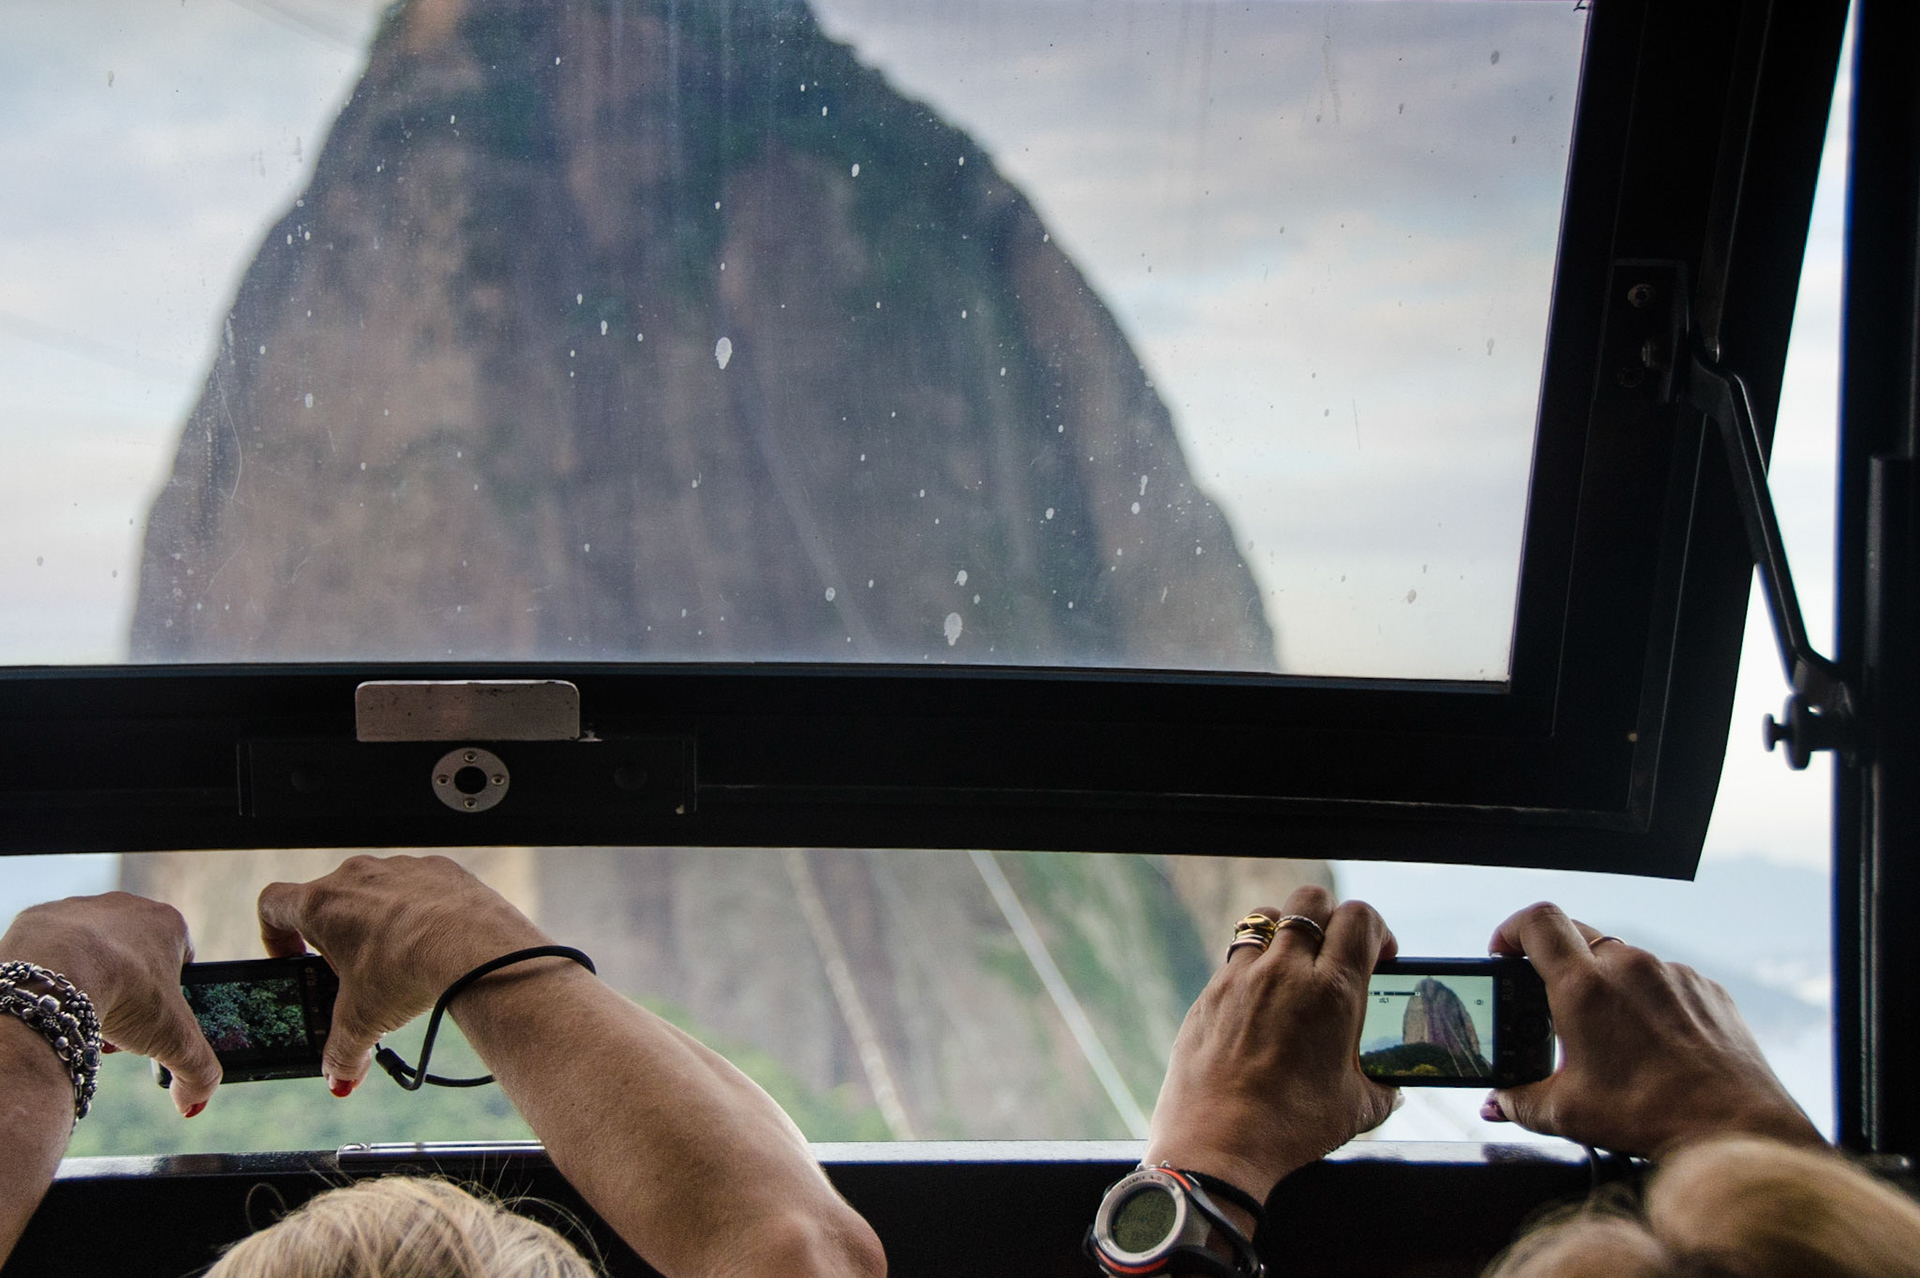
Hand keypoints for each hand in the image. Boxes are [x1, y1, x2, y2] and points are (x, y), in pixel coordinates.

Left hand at [0, 893, 220, 1115]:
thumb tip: (196, 1103)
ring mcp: (82, 909)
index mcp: (168, 924)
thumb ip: (199, 1071)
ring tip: (81, 1019)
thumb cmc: (124, 994)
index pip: (180, 956)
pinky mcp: (40, 917)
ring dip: (90, 983)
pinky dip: (53, 975)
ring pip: (92, 952)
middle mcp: (127, 907)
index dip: (169, 993)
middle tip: (116, 1028)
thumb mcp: (175, 1040)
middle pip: (134, 956)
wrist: (58, 973)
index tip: (154, 1020)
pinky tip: (53, 999)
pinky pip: (51, 949)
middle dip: (127, 993)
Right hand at [255, 854, 548, 1090]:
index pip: (272, 904)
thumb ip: (342, 1052)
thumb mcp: (363, 1020)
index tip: (293, 959)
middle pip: (328, 900)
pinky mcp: (440, 867)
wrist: (474, 946)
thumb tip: (339, 1077)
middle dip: (334, 936)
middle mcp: (355, 875)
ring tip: (397, 962)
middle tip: (351, 973)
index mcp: (320, 905)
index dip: (274, 933)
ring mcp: (400, 866)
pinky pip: (420, 887)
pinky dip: (421, 911)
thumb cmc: (407, 973)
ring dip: (378, 921)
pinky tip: (435, 944)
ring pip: (376, 891)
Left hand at [1144, 886, 1399, 1206]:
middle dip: (1331, 915)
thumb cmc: (1291, 1128)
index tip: (1380, 955)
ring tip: (1295, 963)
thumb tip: (1391, 1085)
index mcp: (1332, 992)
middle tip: (1337, 951)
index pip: (1360, 918)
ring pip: (1266, 916)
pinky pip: (1235, 955)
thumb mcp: (1357, 1108)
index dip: (1376, 929)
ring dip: (1287, 930)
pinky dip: (1254, 964)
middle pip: (1311, 901)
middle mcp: (1285, 972)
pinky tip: (1261, 999)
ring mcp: (1241, 977)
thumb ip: (1382, 1085)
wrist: (1217, 1143)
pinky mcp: (1210, 992)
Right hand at [1484, 901, 1822, 1157]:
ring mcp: (1672, 973)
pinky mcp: (1706, 987)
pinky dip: (1647, 997)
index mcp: (1585, 988)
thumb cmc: (1650, 1119)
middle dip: (1554, 960)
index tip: (1505, 953)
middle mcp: (1629, 967)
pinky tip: (1653, 1040)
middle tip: (1550, 999)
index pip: (1537, 922)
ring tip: (1609, 1031)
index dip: (1511, 929)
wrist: (1734, 1130)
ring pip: (1622, 958)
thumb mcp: (1568, 1113)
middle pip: (1576, 933)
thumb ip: (1520, 1101)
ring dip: (1605, 981)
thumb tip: (1497, 1103)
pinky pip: (1663, 977)